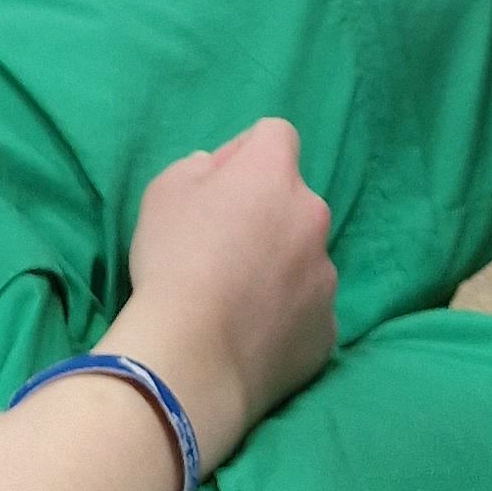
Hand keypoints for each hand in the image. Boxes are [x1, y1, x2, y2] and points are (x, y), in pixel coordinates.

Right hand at [113, 119, 337, 471]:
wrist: (194, 356)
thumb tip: (219, 174)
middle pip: (293, 199)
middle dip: (266, 213)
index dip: (245, 154)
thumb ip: (199, 167)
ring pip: (303, 255)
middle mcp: (312, 216)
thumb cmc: (173, 261)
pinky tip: (252, 334)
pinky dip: (287, 314)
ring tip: (237, 301)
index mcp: (274, 173)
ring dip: (280, 264)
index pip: (276, 134)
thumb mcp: (164, 191)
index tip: (218, 187)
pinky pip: (308, 308)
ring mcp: (326, 276)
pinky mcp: (327, 329)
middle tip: (224, 248)